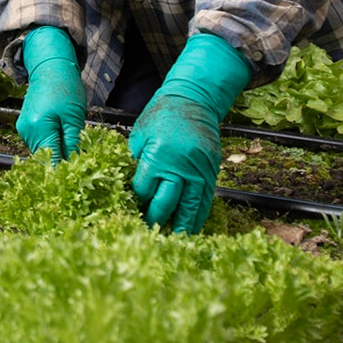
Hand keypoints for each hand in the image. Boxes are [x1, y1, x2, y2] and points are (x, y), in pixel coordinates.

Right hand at [17, 26, 86, 161]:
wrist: (49, 68)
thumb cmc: (64, 87)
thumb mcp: (74, 117)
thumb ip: (71, 143)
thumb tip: (74, 164)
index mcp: (39, 128)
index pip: (51, 160)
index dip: (64, 171)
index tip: (77, 178)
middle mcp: (27, 131)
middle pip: (45, 158)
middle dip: (60, 162)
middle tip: (79, 163)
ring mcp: (24, 129)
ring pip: (42, 151)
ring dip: (55, 152)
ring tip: (71, 145)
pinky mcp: (25, 126)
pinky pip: (39, 142)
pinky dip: (50, 143)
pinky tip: (61, 137)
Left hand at [129, 34, 251, 233]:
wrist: (194, 99)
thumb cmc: (163, 114)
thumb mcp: (140, 133)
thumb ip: (136, 161)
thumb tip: (132, 188)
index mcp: (158, 156)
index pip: (145, 191)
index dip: (137, 204)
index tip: (130, 214)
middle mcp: (180, 167)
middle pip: (167, 204)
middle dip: (156, 221)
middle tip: (147, 236)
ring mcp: (199, 171)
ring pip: (191, 207)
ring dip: (182, 227)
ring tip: (174, 242)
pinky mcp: (212, 172)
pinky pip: (206, 200)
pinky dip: (199, 215)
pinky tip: (192, 227)